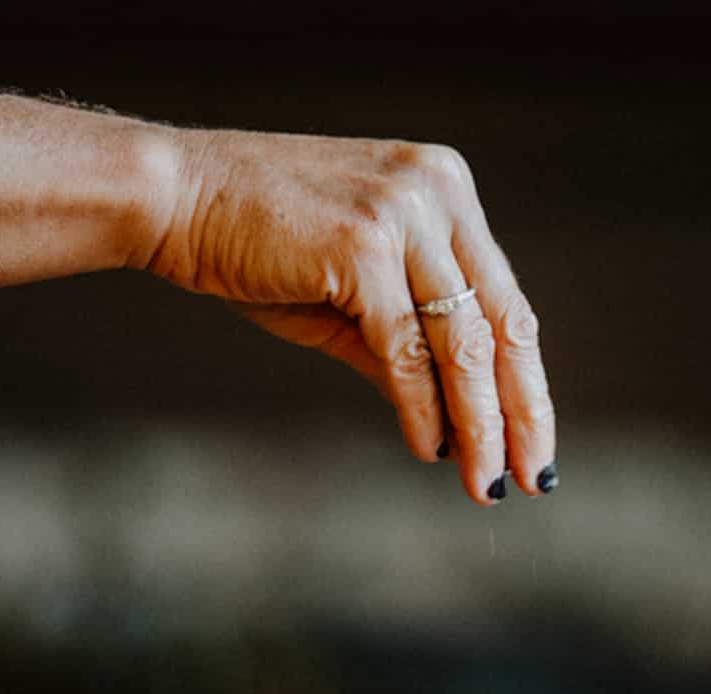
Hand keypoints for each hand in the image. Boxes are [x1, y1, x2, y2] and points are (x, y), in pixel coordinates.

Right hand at [149, 131, 556, 505]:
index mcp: (446, 193)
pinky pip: (407, 350)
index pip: (506, 305)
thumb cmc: (260, 247)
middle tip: (536, 480)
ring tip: (486, 483)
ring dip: (479, 426)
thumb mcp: (355, 303)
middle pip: (502, 325)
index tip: (536, 446)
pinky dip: (423, 408)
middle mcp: (437, 192)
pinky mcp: (364, 247)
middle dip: (520, 414)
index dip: (526, 384)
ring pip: (462, 344)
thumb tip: (459, 431)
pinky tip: (432, 451)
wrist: (174, 198)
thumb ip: (411, 354)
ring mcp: (404, 214)